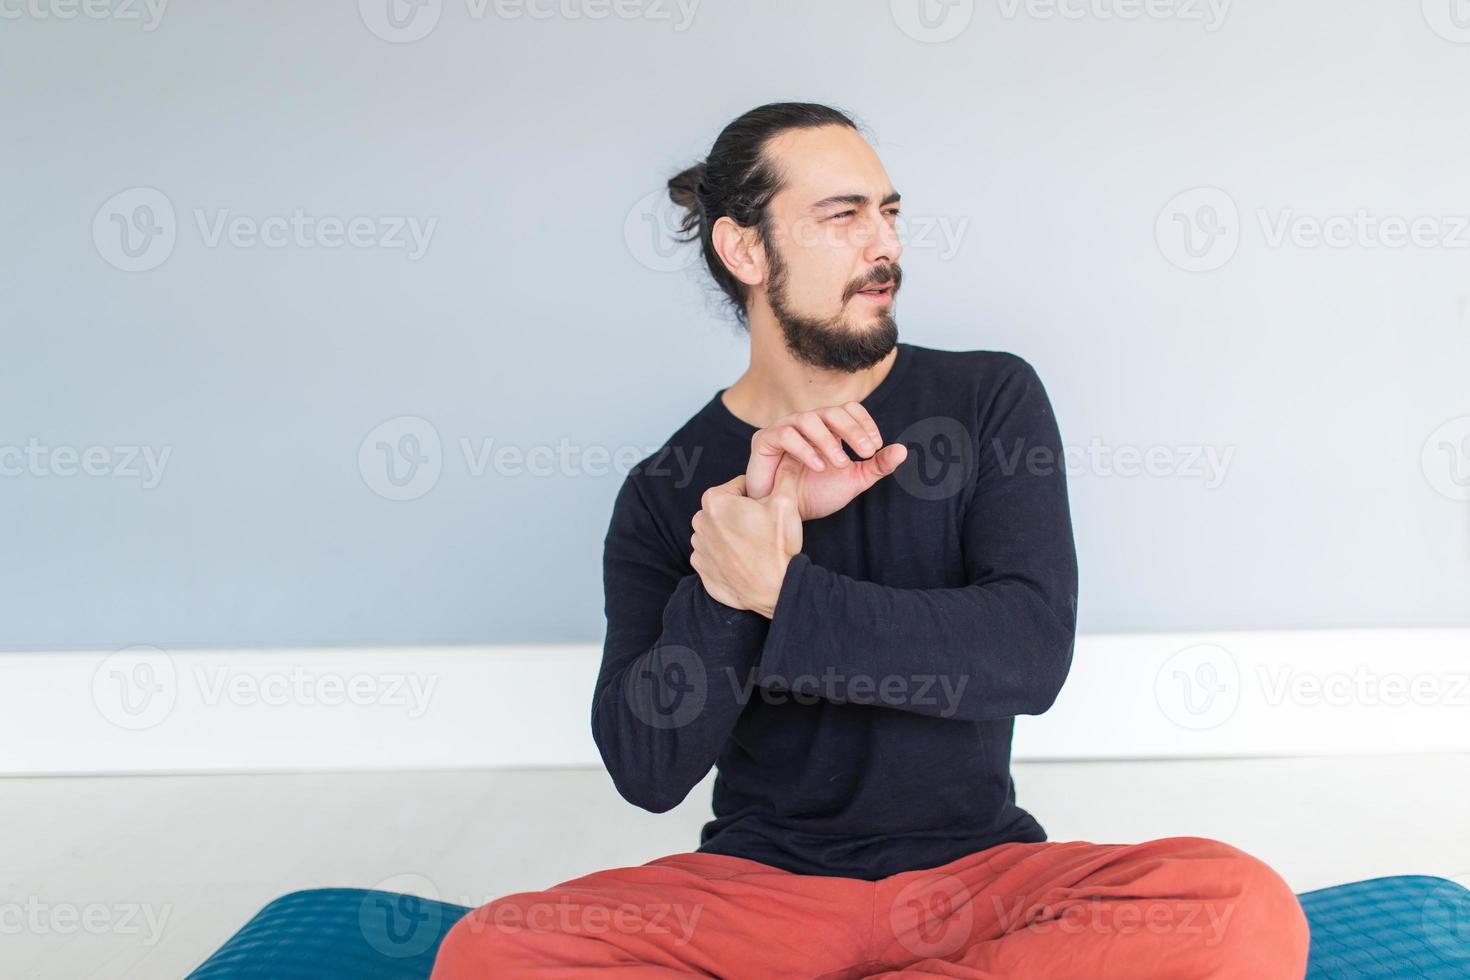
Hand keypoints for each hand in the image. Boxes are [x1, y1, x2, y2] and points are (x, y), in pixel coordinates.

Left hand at [690, 455, 803, 617]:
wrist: (773, 589)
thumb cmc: (777, 545)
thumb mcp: (786, 503)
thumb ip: (785, 475)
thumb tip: (789, 456)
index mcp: (715, 500)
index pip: (739, 488)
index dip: (759, 498)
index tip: (768, 512)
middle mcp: (699, 520)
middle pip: (727, 509)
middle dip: (743, 516)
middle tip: (764, 530)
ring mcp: (698, 546)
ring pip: (720, 531)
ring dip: (734, 535)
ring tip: (755, 547)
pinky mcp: (700, 567)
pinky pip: (713, 553)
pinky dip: (726, 556)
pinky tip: (743, 562)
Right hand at [744, 403, 907, 519]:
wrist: (783, 514)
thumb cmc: (815, 495)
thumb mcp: (852, 481)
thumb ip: (876, 466)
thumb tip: (903, 451)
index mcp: (828, 428)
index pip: (849, 410)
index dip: (864, 423)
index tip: (876, 447)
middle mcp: (807, 423)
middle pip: (832, 411)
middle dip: (853, 430)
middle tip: (868, 451)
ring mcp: (785, 428)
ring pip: (809, 419)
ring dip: (829, 441)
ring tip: (841, 464)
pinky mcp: (764, 439)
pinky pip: (786, 434)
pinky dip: (805, 449)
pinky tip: (818, 467)